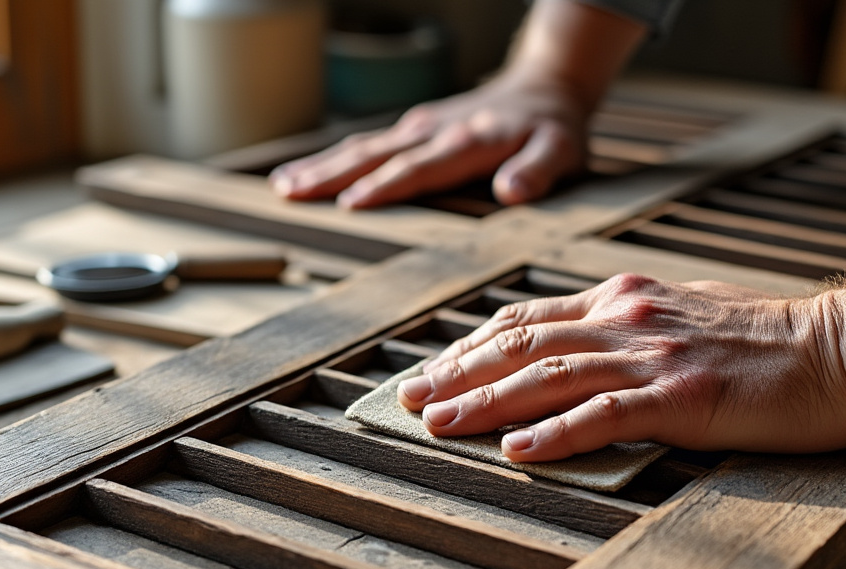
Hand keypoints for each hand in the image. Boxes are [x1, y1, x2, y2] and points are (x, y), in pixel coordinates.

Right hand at [269, 0, 647, 208]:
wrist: (546, 87)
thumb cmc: (554, 130)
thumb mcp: (562, 152)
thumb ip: (538, 171)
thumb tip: (512, 191)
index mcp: (468, 143)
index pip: (419, 169)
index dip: (385, 187)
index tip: (349, 204)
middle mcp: (436, 132)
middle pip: (376, 156)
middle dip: (332, 175)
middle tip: (289, 194)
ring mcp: (421, 128)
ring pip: (364, 148)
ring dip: (322, 166)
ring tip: (283, 186)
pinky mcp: (414, 128)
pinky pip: (368, 145)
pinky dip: (335, 159)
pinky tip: (308, 174)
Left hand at [395, 221, 845, 462]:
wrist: (843, 348)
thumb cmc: (766, 347)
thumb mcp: (682, 322)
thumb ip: (626, 334)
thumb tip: (572, 361)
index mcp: (626, 300)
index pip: (527, 320)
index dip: (471, 347)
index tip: (432, 371)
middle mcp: (629, 319)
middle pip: (522, 343)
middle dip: (459, 373)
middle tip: (411, 400)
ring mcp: (655, 357)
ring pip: (549, 376)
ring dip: (487, 402)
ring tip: (440, 424)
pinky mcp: (684, 398)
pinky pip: (606, 415)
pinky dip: (556, 434)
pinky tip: (519, 451)